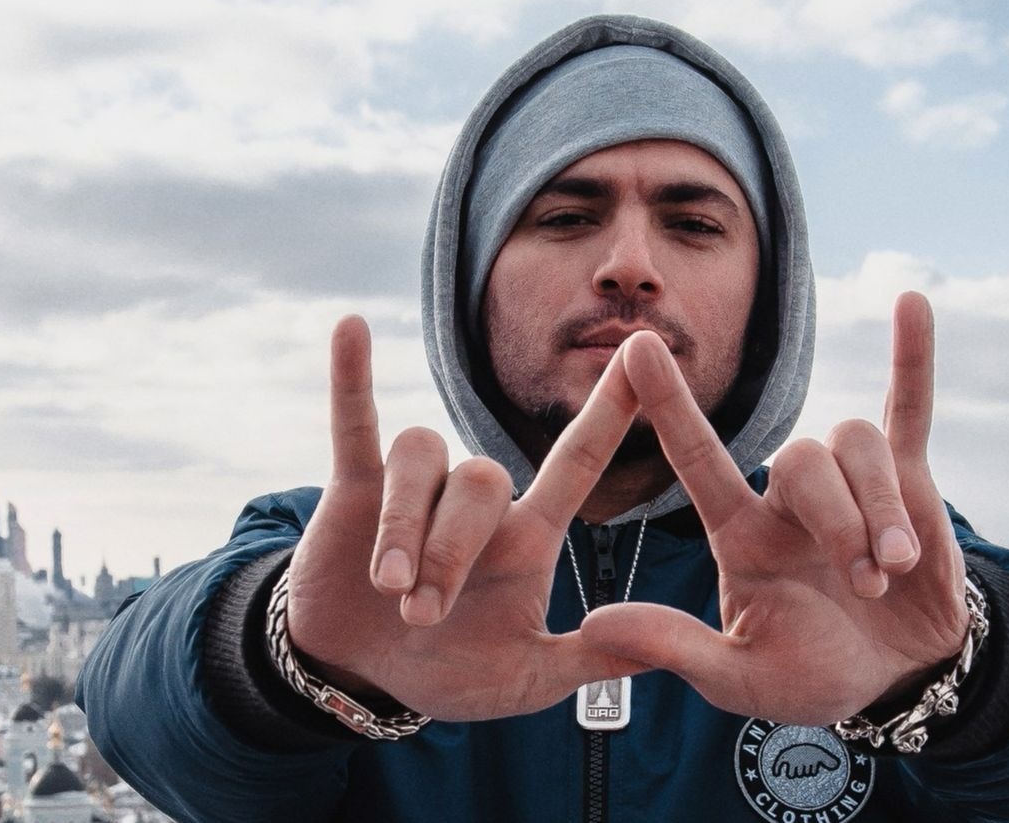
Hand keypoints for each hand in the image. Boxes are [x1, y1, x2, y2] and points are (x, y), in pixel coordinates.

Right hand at [285, 316, 646, 720]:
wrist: (364, 673)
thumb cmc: (451, 670)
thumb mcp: (526, 680)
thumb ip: (589, 664)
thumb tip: (658, 652)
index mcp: (526, 536)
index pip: (576, 460)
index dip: (609, 410)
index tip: (642, 356)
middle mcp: (476, 502)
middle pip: (480, 479)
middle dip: (450, 550)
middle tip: (424, 615)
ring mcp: (417, 489)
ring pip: (422, 458)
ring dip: (403, 524)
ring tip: (388, 586)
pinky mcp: (355, 488)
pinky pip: (359, 423)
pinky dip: (353, 380)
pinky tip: (350, 328)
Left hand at [581, 293, 967, 724]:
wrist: (899, 678)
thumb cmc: (813, 675)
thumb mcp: (740, 677)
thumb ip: (675, 647)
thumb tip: (592, 624)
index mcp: (740, 533)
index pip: (696, 456)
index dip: (667, 403)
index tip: (636, 345)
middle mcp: (788, 498)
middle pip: (802, 459)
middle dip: (840, 521)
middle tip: (865, 584)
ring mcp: (849, 484)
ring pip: (856, 444)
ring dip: (881, 505)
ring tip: (896, 568)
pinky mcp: (910, 482)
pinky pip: (906, 411)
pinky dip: (911, 362)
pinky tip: (910, 303)